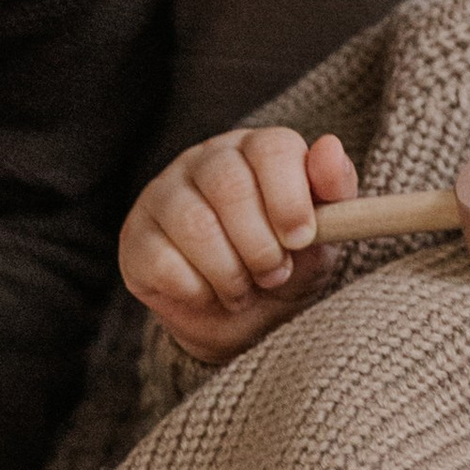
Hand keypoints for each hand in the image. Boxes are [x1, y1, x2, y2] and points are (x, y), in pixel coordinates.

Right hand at [121, 128, 360, 366]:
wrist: (244, 320)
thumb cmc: (287, 263)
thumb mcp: (324, 233)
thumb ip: (334, 191)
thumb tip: (329, 148)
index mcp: (255, 149)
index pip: (271, 148)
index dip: (289, 197)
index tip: (301, 239)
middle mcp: (205, 161)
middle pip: (228, 184)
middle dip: (261, 244)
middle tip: (274, 274)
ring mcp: (163, 195)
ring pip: (195, 225)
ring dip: (231, 273)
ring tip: (245, 289)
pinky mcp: (136, 238)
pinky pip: (164, 262)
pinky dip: (198, 291)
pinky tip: (209, 294)